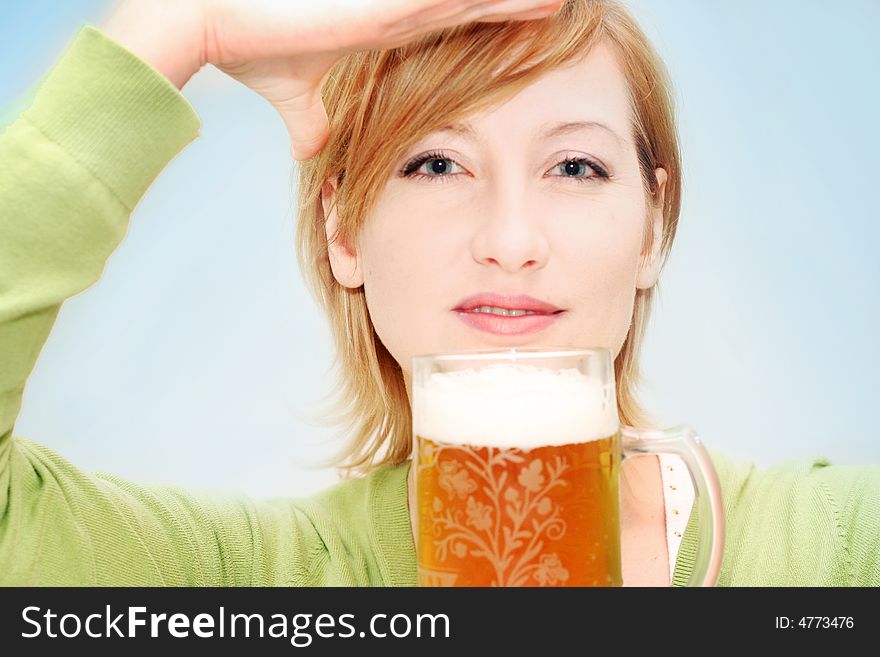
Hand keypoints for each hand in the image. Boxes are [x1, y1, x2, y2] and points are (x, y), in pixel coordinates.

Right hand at [104, 0, 565, 159]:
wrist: (219, 29)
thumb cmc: (256, 54)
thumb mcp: (300, 101)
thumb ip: (315, 121)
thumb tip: (320, 154)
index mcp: (393, 34)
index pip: (463, 26)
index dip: (503, 23)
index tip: (545, 29)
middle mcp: (406, 14)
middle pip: (484, 6)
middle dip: (526, 9)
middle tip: (577, 9)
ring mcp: (401, 6)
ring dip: (526, 1)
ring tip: (575, 1)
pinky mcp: (390, 10)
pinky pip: (459, 2)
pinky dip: (501, 2)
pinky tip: (547, 1)